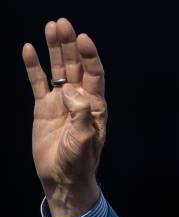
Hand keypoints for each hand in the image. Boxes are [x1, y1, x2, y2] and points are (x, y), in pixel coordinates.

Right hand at [23, 18, 106, 216]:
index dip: (89, 56)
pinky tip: (29, 49)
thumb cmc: (79, 161)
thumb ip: (81, 114)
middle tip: (62, 23)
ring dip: (54, 49)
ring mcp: (61, 102)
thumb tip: (69, 90)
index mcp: (95, 106)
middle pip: (75, 66)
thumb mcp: (84, 139)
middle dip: (70, 45)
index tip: (82, 38)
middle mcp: (80, 99)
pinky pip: (38, 82)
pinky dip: (34, 67)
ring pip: (58, 70)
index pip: (93, 74)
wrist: (63, 177)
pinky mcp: (44, 108)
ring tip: (51, 27)